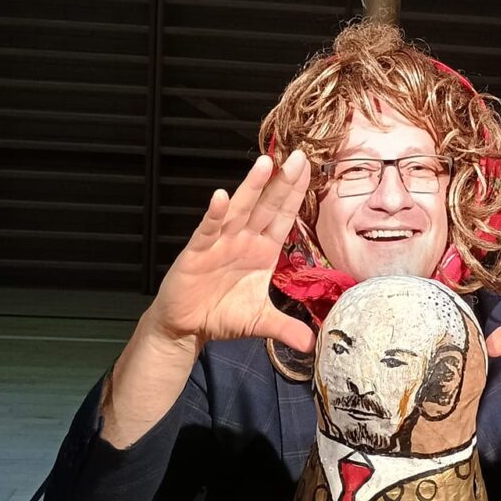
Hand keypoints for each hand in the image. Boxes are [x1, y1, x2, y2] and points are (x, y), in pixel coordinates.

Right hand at [145, 151, 315, 353]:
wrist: (187, 327)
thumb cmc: (222, 315)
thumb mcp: (260, 322)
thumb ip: (286, 328)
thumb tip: (313, 345)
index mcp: (263, 251)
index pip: (283, 217)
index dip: (295, 194)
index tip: (309, 169)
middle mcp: (244, 241)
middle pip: (266, 206)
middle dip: (281, 182)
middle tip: (297, 156)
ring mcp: (221, 244)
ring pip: (239, 211)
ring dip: (251, 188)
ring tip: (265, 163)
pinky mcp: (197, 253)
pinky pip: (208, 231)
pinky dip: (215, 214)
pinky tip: (221, 197)